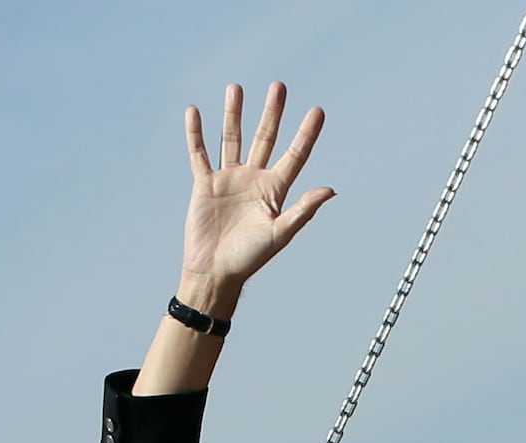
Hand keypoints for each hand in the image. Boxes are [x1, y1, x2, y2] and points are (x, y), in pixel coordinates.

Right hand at [178, 81, 334, 306]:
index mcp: (275, 191)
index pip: (295, 155)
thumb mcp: (280, 234)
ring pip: (232, 138)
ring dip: (234, 114)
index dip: (306, 133)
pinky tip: (195, 112)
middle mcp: (254, 180)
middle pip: (265, 138)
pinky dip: (196, 133)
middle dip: (272, 113)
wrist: (215, 272)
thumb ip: (303, 210)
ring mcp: (229, 179)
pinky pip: (199, 153)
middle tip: (278, 86)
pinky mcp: (205, 184)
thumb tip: (330, 190)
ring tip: (236, 88)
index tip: (317, 110)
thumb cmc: (249, 258)